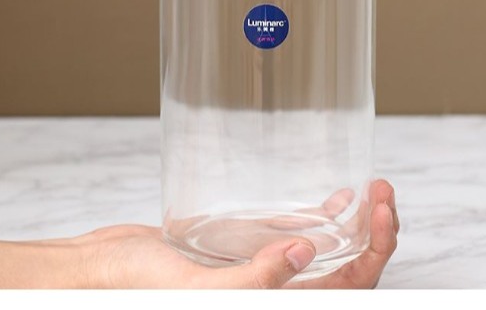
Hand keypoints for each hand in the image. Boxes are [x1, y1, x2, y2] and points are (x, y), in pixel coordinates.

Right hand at [79, 179, 396, 288]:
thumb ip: (255, 280)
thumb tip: (304, 254)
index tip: (383, 210)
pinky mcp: (246, 248)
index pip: (348, 291)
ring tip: (364, 189)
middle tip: (381, 189)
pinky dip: (316, 220)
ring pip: (323, 252)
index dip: (374, 251)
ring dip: (350, 224)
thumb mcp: (198, 290)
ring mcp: (262, 270)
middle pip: (345, 268)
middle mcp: (275, 294)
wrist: (102, 268)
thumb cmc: (137, 289)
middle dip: (371, 229)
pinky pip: (292, 237)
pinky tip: (325, 202)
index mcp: (274, 309)